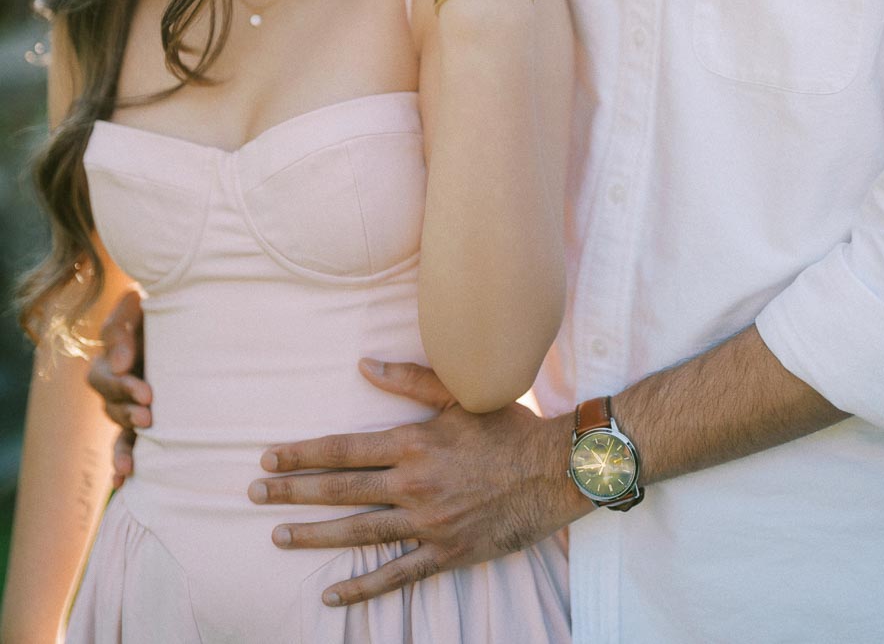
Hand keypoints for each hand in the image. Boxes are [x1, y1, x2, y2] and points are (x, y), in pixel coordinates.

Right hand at [86, 289, 151, 487]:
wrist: (190, 316)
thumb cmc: (164, 309)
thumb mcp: (136, 308)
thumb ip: (121, 327)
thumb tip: (120, 364)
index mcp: (112, 358)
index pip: (104, 377)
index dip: (122, 387)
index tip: (146, 392)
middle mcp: (117, 385)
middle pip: (110, 406)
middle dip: (128, 413)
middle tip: (149, 416)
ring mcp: (130, 405)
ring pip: (119, 429)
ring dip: (125, 446)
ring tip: (134, 462)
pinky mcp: (145, 420)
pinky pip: (128, 445)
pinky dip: (122, 464)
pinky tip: (124, 483)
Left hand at [247, 359, 586, 605]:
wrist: (555, 471)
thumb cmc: (508, 426)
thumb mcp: (460, 394)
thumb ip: (410, 381)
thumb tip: (364, 364)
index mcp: (413, 443)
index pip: (342, 450)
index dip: (302, 453)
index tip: (268, 456)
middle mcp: (413, 485)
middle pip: (339, 490)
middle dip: (292, 491)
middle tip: (253, 493)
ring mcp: (427, 524)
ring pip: (357, 532)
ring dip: (313, 535)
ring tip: (276, 535)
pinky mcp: (445, 553)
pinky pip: (395, 574)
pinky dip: (361, 587)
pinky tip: (330, 595)